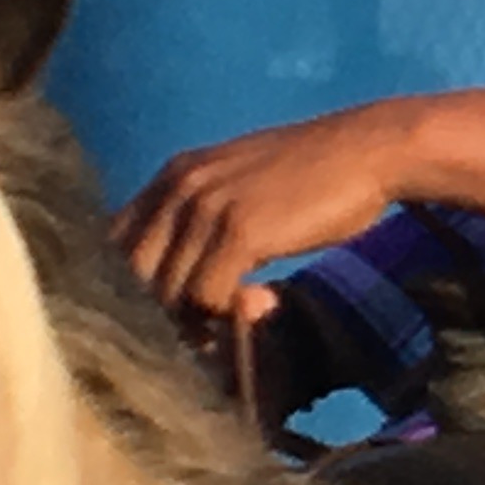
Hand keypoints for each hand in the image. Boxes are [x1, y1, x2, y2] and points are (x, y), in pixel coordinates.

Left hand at [115, 88, 484, 318]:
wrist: (369, 151)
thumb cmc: (318, 173)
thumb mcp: (244, 185)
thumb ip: (208, 218)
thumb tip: (187, 276)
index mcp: (174, 176)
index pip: (116, 241)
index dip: (131, 284)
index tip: (168, 311)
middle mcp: (179, 188)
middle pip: (133, 272)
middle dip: (158, 312)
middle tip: (200, 333)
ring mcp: (206, 209)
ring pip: (168, 292)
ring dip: (197, 321)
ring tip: (238, 321)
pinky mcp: (239, 232)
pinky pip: (208, 296)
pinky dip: (230, 315)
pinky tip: (269, 301)